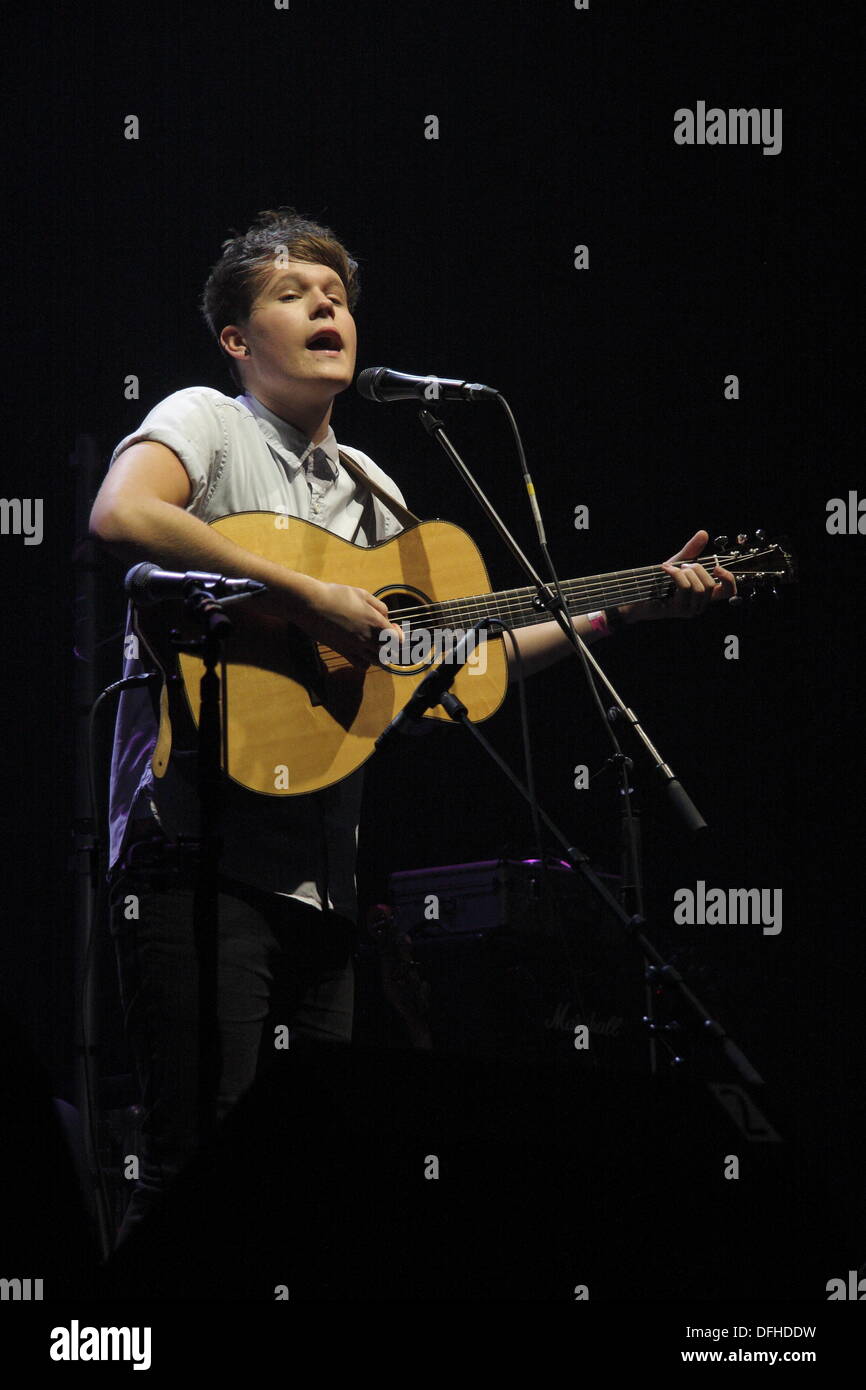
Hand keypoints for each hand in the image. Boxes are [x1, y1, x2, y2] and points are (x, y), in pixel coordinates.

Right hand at [294, 579, 402, 668]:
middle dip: (392, 646)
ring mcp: (355, 647)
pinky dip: (366, 662)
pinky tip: (363, 653)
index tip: (392, 627)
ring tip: (377, 647)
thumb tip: (386, 618)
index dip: (399, 635)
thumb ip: (379, 607)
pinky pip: (361, 665)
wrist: (312, 604)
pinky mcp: (343, 652)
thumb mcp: (363, 594)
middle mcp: (368, 638)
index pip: (398, 639)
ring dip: (381, 656)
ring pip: (378, 662)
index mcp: (375, 622)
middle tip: (386, 638)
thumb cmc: (337, 595)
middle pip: (390, 653)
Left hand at [620, 530, 736, 623]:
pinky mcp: (679, 610)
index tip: (716, 567)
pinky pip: (685, 587)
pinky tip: (665, 569)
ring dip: (685, 573)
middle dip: (696, 569)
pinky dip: (676, 574)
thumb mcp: (678, 563)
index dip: (728, 579)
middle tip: (682, 565)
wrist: (638, 594)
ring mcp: (690, 610)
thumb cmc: (660, 581)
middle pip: (710, 585)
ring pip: (699, 588)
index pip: (729, 592)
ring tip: (673, 569)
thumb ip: (692, 550)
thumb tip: (704, 533)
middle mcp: (701, 605)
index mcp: (705, 594)